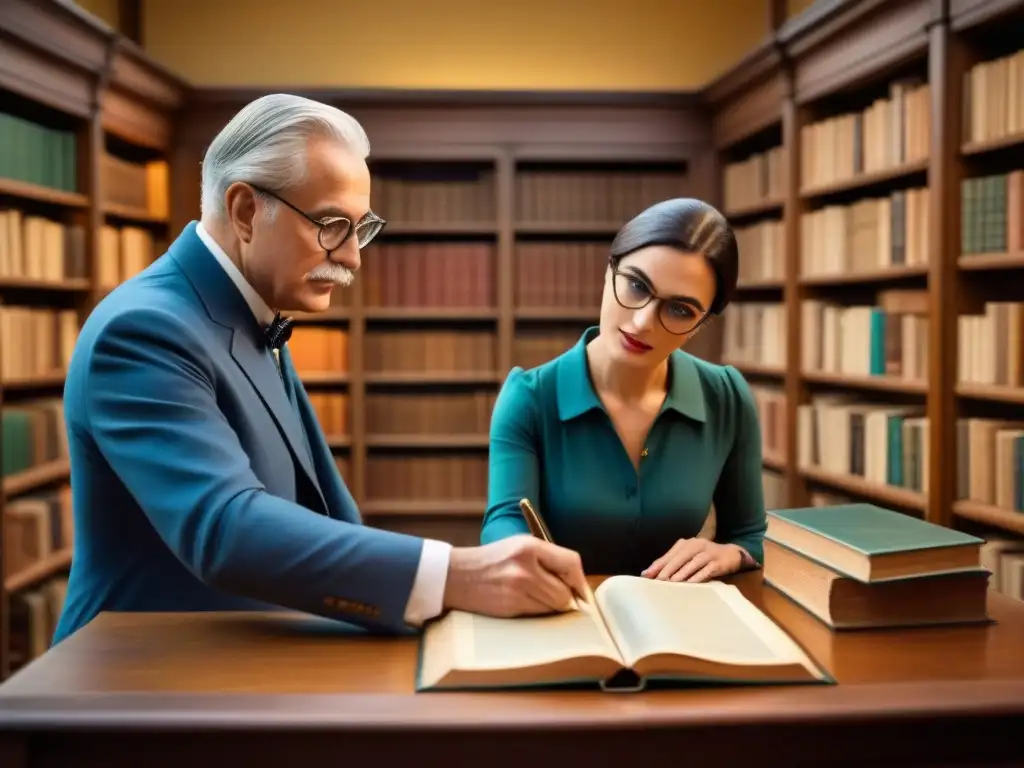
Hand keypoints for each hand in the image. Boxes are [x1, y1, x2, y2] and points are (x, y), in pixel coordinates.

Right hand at [443, 535, 587, 616]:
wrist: (458, 575)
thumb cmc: (492, 560)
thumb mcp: (520, 546)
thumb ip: (548, 558)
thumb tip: (576, 582)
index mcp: (530, 547)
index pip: (571, 562)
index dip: (579, 579)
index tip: (580, 590)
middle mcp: (526, 567)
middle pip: (565, 592)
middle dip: (565, 597)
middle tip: (555, 595)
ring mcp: (518, 588)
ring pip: (554, 606)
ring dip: (551, 606)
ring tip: (534, 596)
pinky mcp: (511, 606)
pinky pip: (539, 614)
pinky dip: (538, 612)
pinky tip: (524, 602)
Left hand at [641, 539, 743, 582]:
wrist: (731, 554)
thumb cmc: (704, 557)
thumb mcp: (688, 557)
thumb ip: (671, 563)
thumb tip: (649, 573)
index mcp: (686, 544)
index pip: (669, 555)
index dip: (658, 564)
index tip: (646, 575)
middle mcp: (696, 545)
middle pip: (680, 557)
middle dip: (668, 569)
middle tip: (658, 580)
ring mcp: (708, 552)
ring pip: (693, 562)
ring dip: (682, 573)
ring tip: (671, 582)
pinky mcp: (718, 562)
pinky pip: (707, 569)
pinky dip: (698, 576)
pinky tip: (690, 583)